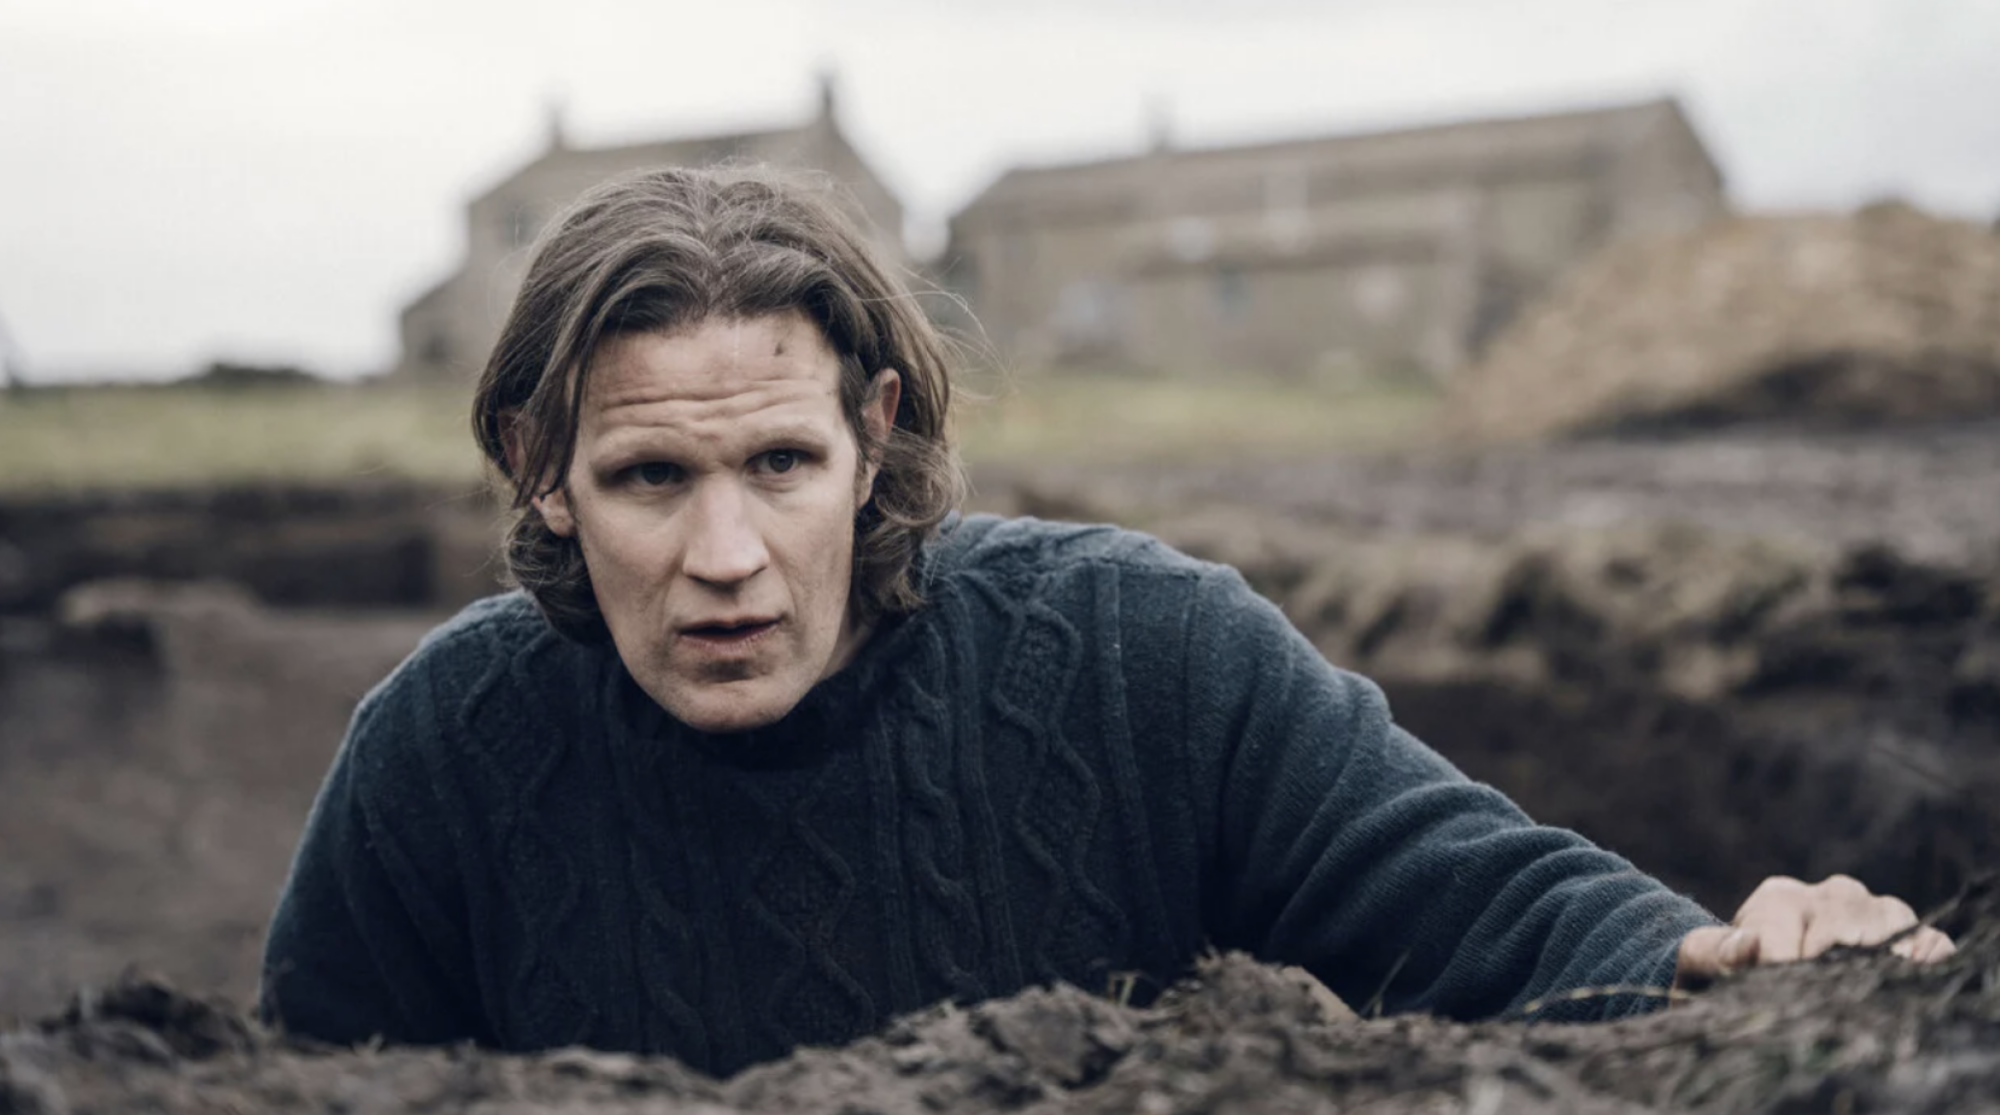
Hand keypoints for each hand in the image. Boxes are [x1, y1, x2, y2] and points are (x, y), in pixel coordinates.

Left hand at [1676, 874, 1955, 988]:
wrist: (1754, 969)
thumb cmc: (1726, 969)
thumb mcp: (1705, 963)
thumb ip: (1716, 953)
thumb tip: (1749, 945)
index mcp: (1779, 898)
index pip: (1795, 924)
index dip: (1793, 959)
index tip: (1785, 983)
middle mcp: (1829, 894)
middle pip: (1850, 920)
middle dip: (1838, 961)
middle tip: (1825, 991)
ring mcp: (1869, 909)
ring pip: (1892, 921)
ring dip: (1883, 957)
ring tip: (1864, 987)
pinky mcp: (1900, 933)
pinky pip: (1926, 939)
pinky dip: (1924, 956)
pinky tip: (1906, 976)